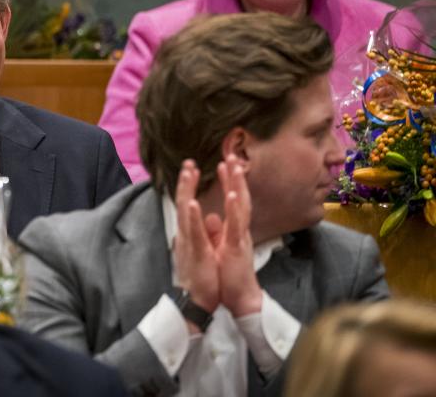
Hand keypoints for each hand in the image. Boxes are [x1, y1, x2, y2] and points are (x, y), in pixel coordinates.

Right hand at [173, 160, 219, 313]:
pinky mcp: (196, 252)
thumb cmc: (204, 278)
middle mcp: (187, 234)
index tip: (191, 168)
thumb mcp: (206, 250)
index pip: (187, 204)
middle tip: (187, 161)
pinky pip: (194, 232)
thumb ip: (207, 232)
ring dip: (186, 190)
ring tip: (187, 171)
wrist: (199, 302)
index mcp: (191, 233)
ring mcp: (190, 242)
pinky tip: (191, 202)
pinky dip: (192, 216)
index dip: (189, 185)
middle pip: (183, 201)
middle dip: (185, 180)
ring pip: (185, 211)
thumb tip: (211, 217)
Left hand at [215, 155, 261, 316]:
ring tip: (234, 167)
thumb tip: (212, 216)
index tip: (225, 163)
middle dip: (236, 176)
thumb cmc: (231, 275)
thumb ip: (218, 232)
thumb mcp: (221, 249)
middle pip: (240, 198)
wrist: (241, 299)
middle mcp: (240, 230)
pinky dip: (234, 209)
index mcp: (235, 230)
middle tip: (232, 155)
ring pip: (241, 207)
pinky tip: (233, 194)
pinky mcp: (238, 248)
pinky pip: (236, 225)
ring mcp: (240, 237)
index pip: (233, 201)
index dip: (230, 182)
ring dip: (237, 185)